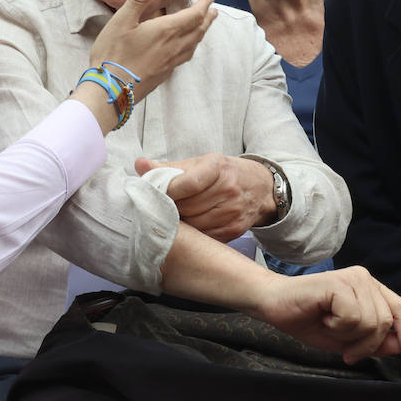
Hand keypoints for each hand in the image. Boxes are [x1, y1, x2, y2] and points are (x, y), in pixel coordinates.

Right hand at [88, 0, 215, 98]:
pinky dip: (191, 48)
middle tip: (214, 11)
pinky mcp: (164, 74)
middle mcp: (173, 47)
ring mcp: (170, 63)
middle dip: (207, 19)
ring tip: (204, 28)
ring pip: (193, 45)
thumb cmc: (113, 53)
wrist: (111, 90)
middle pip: (197, 31)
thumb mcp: (123, 19)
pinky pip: (184, 58)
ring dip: (201, 34)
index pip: (193, 15)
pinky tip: (185, 50)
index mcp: (166, 31)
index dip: (203, 5)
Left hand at [134, 153, 274, 239]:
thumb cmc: (224, 173)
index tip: (152, 195)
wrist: (260, 189)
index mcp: (218, 168)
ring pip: (193, 225)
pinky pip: (203, 237)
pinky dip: (191, 235)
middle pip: (187, 207)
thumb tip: (140, 165)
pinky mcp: (232, 231)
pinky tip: (186, 228)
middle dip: (169, 209)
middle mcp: (228, 190)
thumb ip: (169, 168)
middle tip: (156, 208)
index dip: (167, 191)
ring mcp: (232, 213)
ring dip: (178, 223)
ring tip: (170, 218)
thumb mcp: (201, 163)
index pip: (188, 183)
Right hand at [252, 266, 400, 362]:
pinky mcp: (338, 283)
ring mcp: (352, 278)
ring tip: (328, 325)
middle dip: (366, 344)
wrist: (274, 305)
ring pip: (370, 322)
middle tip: (344, 346)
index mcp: (370, 288)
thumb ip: (375, 341)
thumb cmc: (307, 319)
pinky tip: (323, 318)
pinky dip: (337, 327)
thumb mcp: (347, 339)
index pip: (400, 309)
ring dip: (347, 335)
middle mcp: (364, 279)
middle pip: (385, 322)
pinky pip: (352, 317)